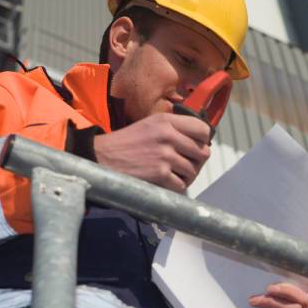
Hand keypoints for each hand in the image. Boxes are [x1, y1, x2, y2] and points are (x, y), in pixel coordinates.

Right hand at [93, 112, 210, 191]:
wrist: (103, 156)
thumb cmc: (128, 142)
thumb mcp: (151, 124)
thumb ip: (175, 128)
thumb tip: (201, 142)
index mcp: (167, 121)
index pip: (203, 129)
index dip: (203, 141)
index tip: (196, 147)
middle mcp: (168, 135)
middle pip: (203, 152)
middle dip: (197, 161)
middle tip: (186, 164)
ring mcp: (165, 155)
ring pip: (193, 170)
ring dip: (186, 176)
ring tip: (174, 174)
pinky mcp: (159, 173)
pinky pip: (181, 184)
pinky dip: (176, 186)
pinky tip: (166, 182)